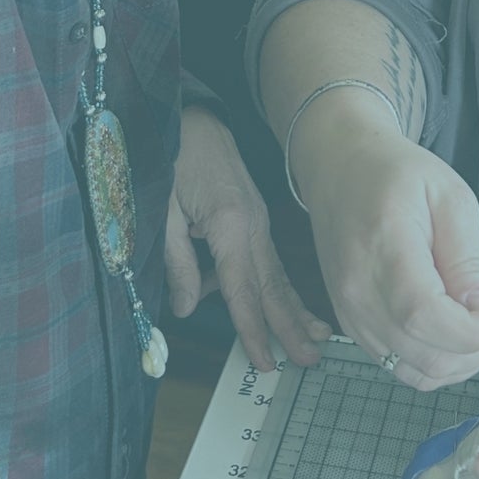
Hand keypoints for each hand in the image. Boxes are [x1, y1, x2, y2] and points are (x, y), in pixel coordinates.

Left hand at [163, 106, 326, 370]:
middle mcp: (252, 226)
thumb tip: (186, 307)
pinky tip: (286, 308)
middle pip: (273, 287)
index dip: (252, 330)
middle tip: (309, 360)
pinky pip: (268, 260)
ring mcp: (258, 221)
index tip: (265, 361)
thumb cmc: (172, 158)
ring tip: (316, 339)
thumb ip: (176, 260)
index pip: (242, 290)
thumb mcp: (162, 210)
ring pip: (277, 275)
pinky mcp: (255, 217)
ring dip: (295, 310)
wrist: (193, 117)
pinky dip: (279, 286)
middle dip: (291, 326)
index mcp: (229, 225)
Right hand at [284, 93, 478, 389]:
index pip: (425, 317)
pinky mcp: (351, 323)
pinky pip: (397, 366)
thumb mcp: (450, 199)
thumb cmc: (396, 175)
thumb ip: (467, 261)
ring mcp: (350, 312)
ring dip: (457, 364)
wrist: (340, 168)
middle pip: (422, 355)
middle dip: (475, 352)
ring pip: (412, 371)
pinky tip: (451, 333)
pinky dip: (433, 363)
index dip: (472, 333)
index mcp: (383, 248)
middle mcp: (358, 290)